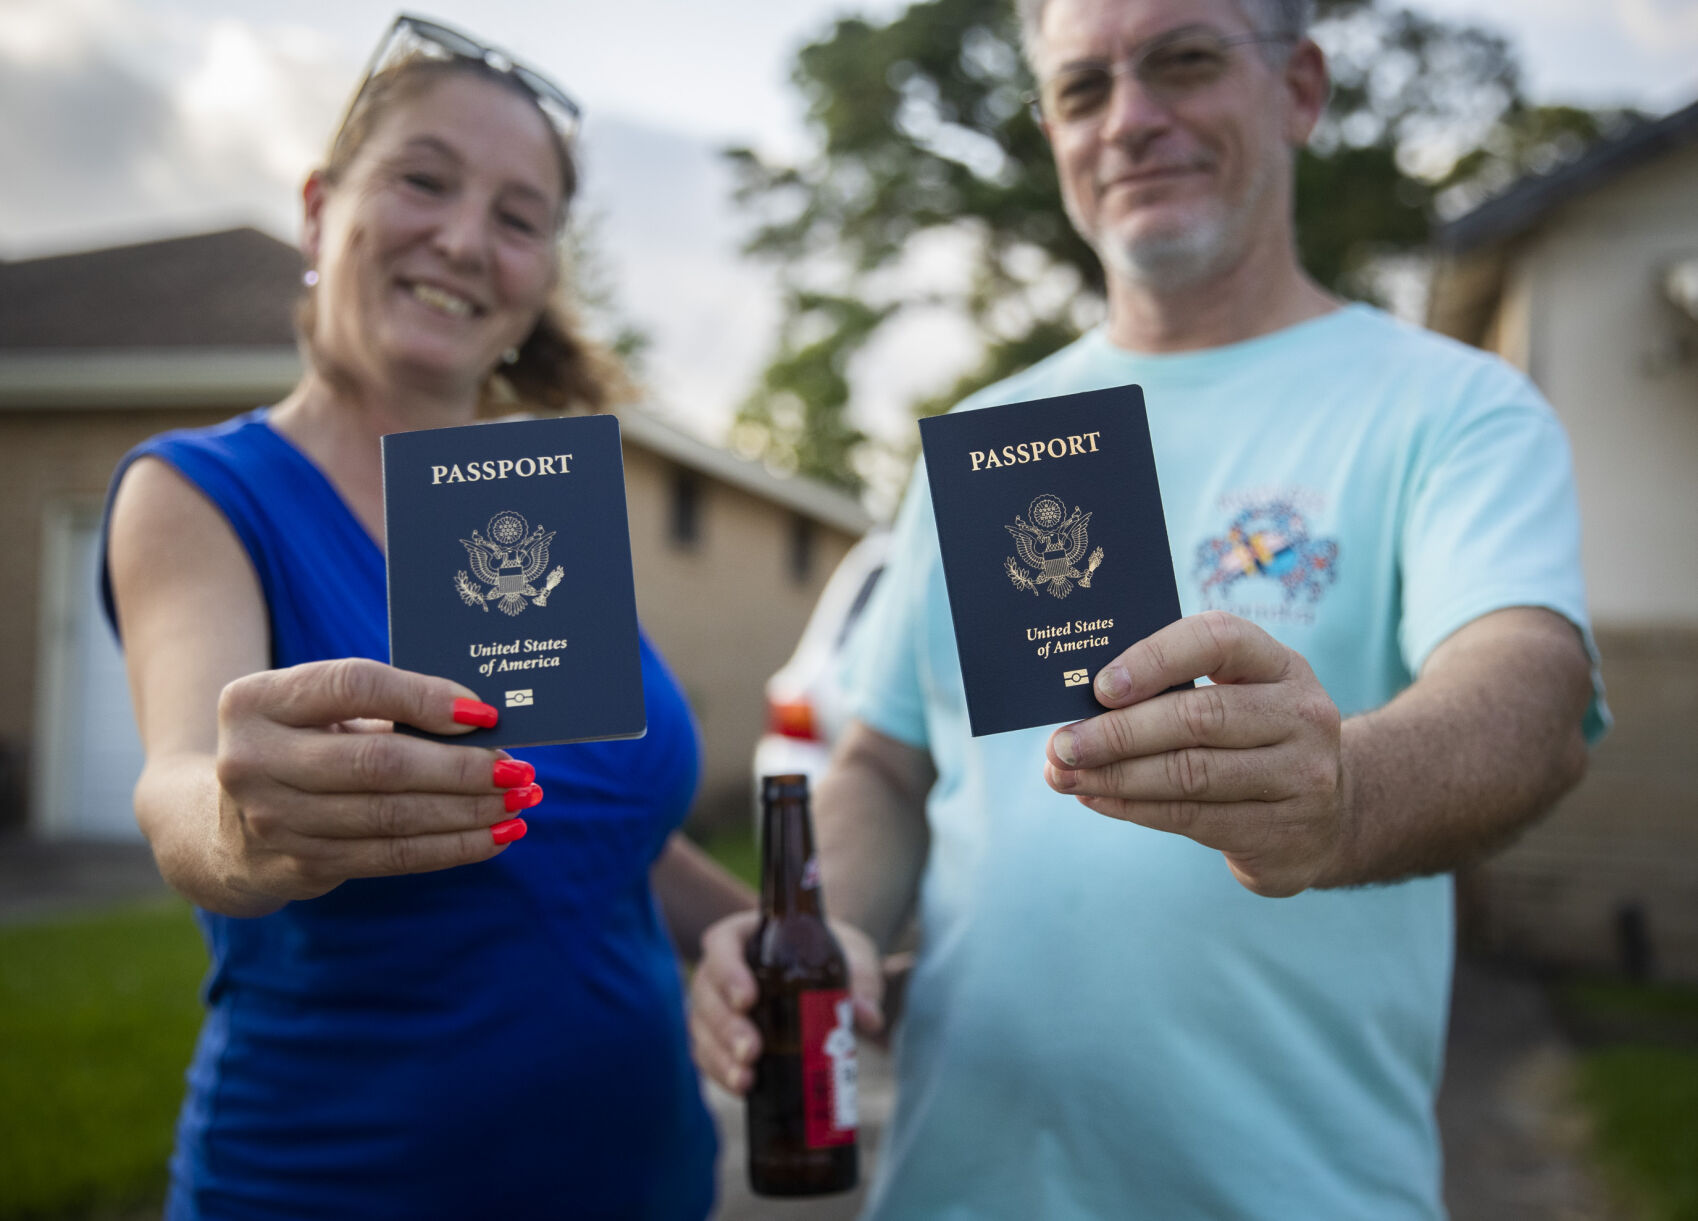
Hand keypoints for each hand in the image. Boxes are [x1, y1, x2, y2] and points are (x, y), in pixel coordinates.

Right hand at [212, 657, 539, 903]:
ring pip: (393, 816)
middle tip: (519, 768)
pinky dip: (453, 846)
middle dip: (462, 768)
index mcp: (255, 701)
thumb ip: (380, 703)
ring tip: (520, 800)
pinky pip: (392, 856)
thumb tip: (483, 718)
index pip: (353, 686)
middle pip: (380, 762)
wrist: (220, 829)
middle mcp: (253, 761)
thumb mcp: (315, 711)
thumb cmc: (299, 747)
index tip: (485, 712)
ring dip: (469, 811)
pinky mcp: (299, 866)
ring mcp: (273, 820)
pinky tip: (495, 835)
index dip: (424, 697)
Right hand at [689, 911, 883, 1093]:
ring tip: (746, 1079)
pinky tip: (742, 1088)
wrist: (832, 979)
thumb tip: (866, 1016)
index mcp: (746, 935)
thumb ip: (861, 983)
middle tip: (753, 1051)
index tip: (749, 999)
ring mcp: (715, 1004)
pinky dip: (720, 1072)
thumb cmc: (836, 960)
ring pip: (701, 1027)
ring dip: (720, 1056)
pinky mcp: (717, 1036)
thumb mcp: (854, 962)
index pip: (722, 946)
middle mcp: (721, 968)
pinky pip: (706, 1053)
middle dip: (726, 1026)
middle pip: (707, 993)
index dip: (728, 972)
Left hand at [1044, 610, 1344, 896]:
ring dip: (1115, 776)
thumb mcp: (1236, 697)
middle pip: (1198, 717)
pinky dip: (1134, 807)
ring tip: (1063, 775)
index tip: (1099, 686)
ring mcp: (1301, 775)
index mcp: (1280, 664)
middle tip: (1061, 744)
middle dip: (1118, 732)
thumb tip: (1081, 699)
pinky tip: (1096, 798)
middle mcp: (1301, 714)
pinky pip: (1192, 818)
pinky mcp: (1283, 831)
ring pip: (1190, 774)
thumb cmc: (1251, 741)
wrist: (1327, 819)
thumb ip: (1175, 689)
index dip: (1154, 659)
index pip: (1218, 640)